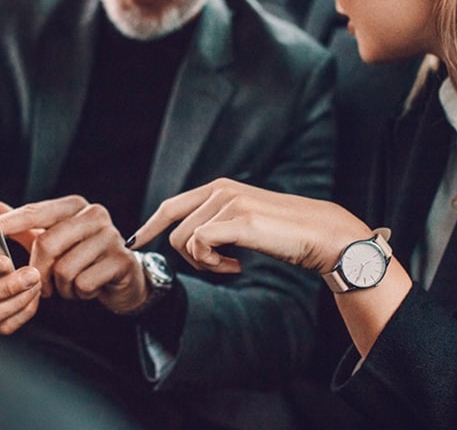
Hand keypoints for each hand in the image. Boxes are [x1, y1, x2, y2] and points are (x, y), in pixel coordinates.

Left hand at [0, 195, 147, 313]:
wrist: (123, 277)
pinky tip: (86, 289)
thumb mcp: (51, 237)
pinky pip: (84, 283)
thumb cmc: (81, 257)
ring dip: (61, 286)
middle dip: (38, 270)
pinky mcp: (122, 260)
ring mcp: (111, 237)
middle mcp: (94, 215)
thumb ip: (22, 224)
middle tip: (41, 284)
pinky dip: (79, 293)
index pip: (34, 212)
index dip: (10, 223)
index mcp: (73, 205)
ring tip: (69, 285)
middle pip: (47, 243)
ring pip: (64, 268)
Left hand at [129, 178, 371, 274]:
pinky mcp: (239, 220)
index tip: (136, 242)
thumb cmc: (285, 233)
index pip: (171, 205)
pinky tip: (238, 267)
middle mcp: (221, 190)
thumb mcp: (245, 222)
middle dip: (190, 258)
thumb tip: (190, 240)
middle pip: (174, 230)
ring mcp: (229, 203)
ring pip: (186, 241)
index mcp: (220, 188)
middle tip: (220, 268)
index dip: (150, 225)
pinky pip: (200, 246)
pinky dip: (214, 265)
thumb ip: (219, 223)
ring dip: (206, 264)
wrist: (320, 234)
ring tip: (233, 266)